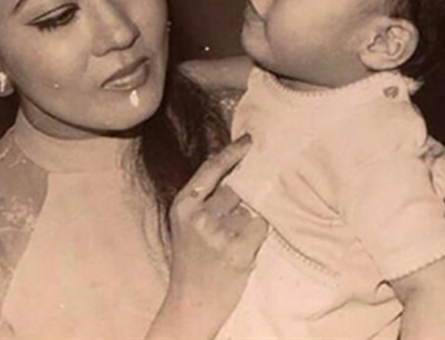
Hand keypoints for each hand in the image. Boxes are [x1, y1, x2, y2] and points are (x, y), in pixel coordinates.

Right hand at [157, 134, 267, 337]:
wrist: (191, 303)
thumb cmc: (192, 261)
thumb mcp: (187, 225)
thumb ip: (204, 200)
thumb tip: (236, 170)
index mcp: (183, 206)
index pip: (211, 170)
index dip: (231, 153)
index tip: (249, 141)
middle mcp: (199, 216)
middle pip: (236, 188)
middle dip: (247, 193)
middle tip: (253, 198)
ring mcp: (218, 232)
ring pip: (251, 207)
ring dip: (253, 217)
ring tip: (239, 237)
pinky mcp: (237, 248)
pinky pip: (261, 225)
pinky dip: (260, 232)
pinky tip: (249, 245)